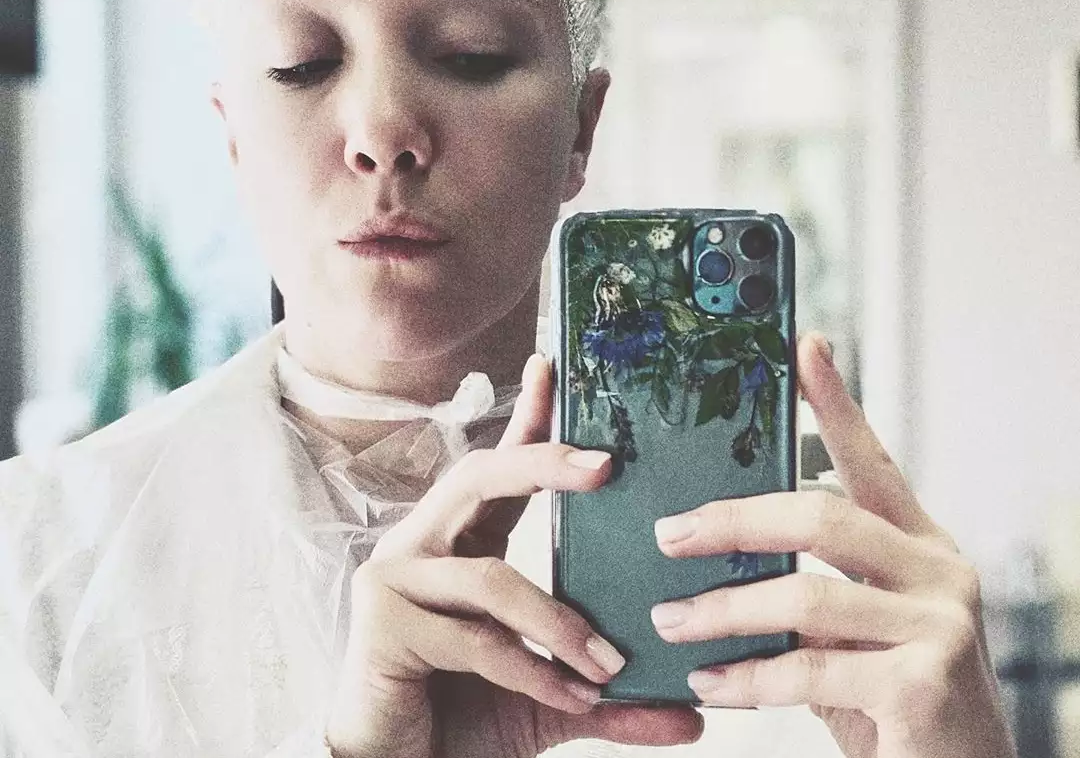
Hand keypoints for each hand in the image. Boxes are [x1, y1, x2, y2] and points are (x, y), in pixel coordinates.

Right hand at [326, 353, 702, 757]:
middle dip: (541, 462)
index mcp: (459, 542)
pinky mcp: (382, 621)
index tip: (551, 367)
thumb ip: (611, 700)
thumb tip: (695, 715)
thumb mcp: (549, 701)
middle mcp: (421, 544)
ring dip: (558, 623)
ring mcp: (395, 578)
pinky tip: (570, 697)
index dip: (524, 417)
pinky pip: (476, 636)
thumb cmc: (461, 719)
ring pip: (490, 575)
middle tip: (605, 466)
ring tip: (609, 665)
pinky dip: (531, 668)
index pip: (497, 465)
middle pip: (480, 477)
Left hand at [649, 332, 1017, 757]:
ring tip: (669, 621)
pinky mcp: (924, 685)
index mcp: (920, 543)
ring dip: (723, 609)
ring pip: (805, 593)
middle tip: (667, 535)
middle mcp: (939, 569)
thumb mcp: (859, 625)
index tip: (801, 345)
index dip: (834, 400)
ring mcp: (940, 625)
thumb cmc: (893, 695)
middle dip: (732, 520)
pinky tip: (708, 682)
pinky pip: (811, 668)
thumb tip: (715, 537)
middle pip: (821, 513)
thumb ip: (814, 578)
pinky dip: (747, 678)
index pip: (871, 458)